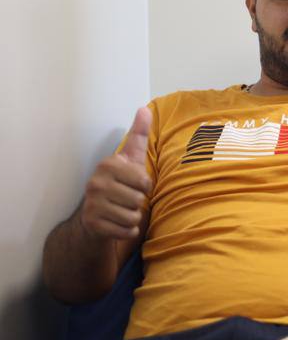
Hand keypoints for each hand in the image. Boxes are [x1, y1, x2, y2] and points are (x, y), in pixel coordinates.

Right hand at [79, 107, 153, 240]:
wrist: (93, 217)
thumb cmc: (118, 184)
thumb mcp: (129, 159)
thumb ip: (138, 135)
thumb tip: (144, 109)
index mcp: (107, 165)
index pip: (145, 181)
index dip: (144, 186)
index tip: (132, 184)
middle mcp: (96, 183)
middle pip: (139, 200)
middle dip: (137, 203)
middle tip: (124, 199)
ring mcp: (92, 204)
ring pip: (133, 216)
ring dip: (132, 217)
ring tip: (120, 210)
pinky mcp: (92, 224)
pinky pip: (126, 230)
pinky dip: (127, 230)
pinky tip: (117, 223)